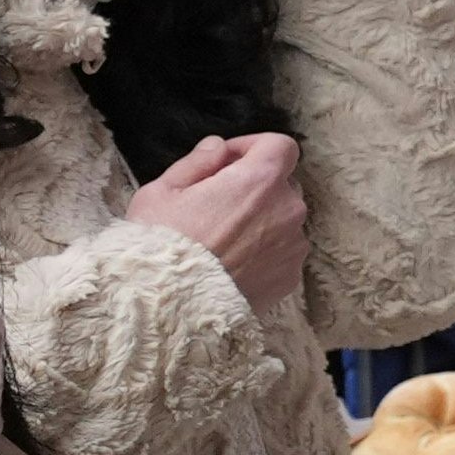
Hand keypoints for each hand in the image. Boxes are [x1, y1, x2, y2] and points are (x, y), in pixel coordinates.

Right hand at [133, 133, 307, 310]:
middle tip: (216, 200)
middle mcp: (287, 210)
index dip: (254, 146)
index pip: (281, 146)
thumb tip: (218, 147)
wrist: (170, 307)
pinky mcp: (291, 276)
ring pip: (283, 220)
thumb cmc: (161, 245)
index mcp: (259, 181)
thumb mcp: (163, 191)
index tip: (228, 160)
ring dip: (260, 220)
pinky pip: (282, 252)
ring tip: (221, 238)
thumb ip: (197, 162)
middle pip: (282, 184)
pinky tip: (231, 262)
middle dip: (253, 185)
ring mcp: (293, 246)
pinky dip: (263, 250)